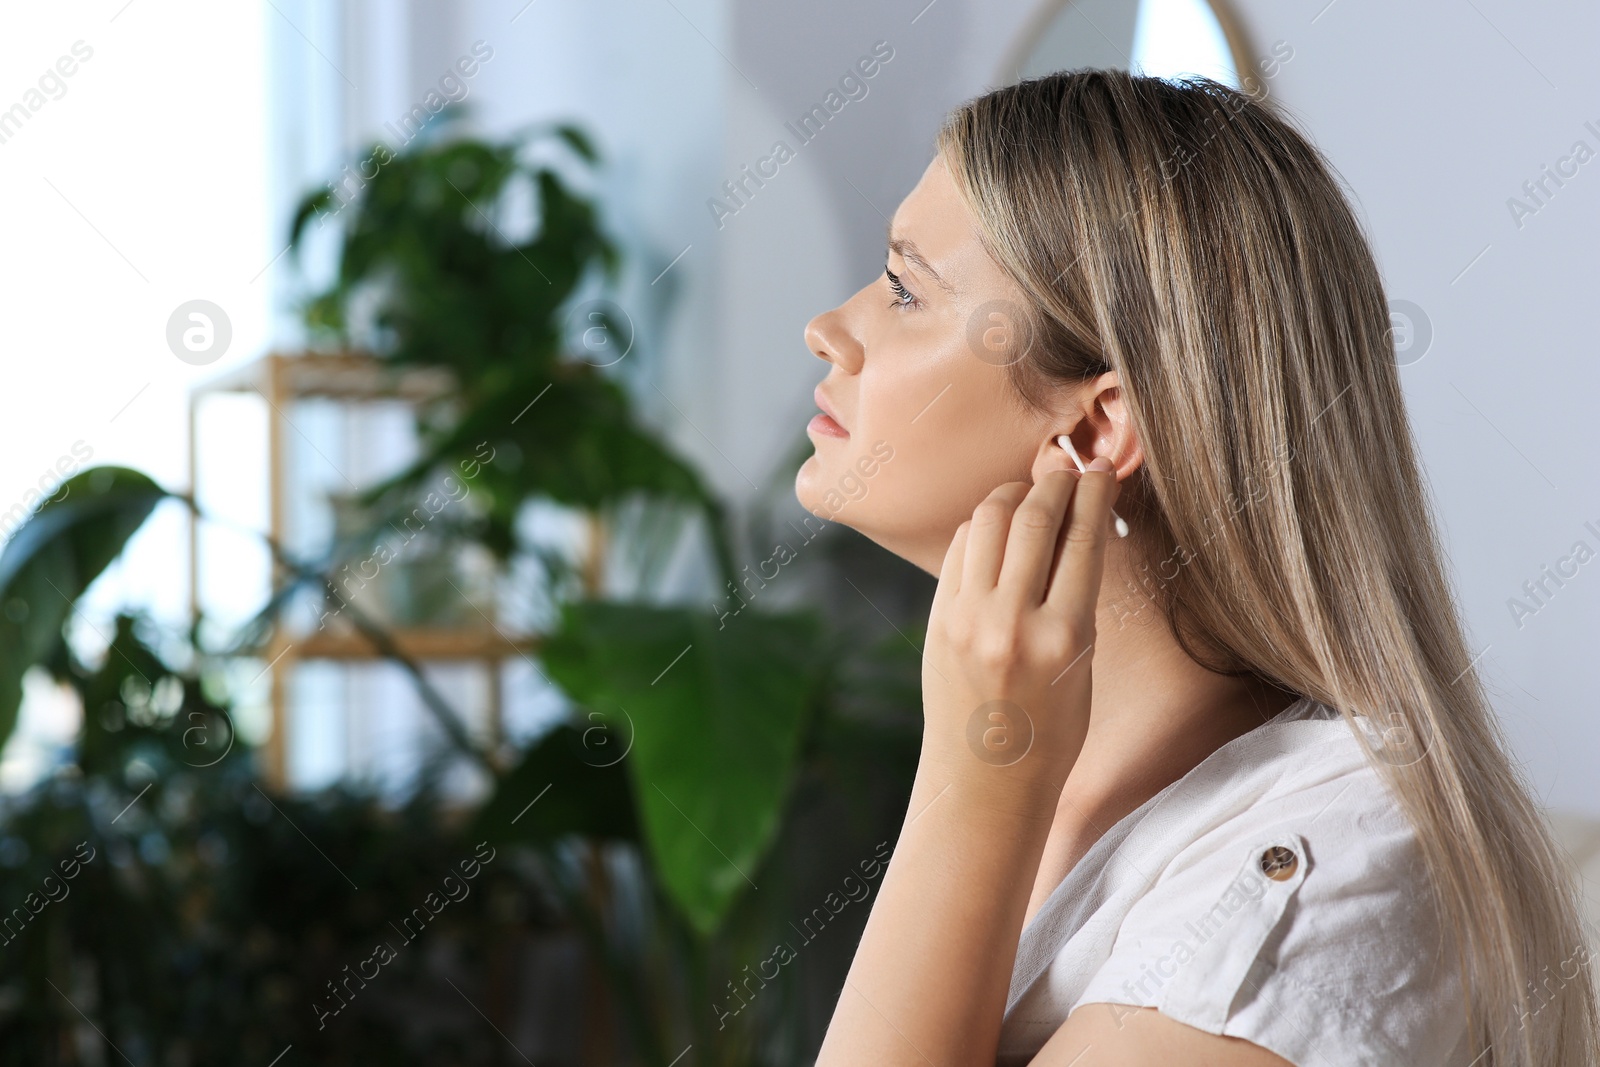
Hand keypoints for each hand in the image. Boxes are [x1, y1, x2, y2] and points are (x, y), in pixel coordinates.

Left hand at [921, 457, 1119, 790]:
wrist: (985, 782)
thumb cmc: (1050, 731)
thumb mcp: (1082, 666)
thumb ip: (1076, 598)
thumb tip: (1076, 526)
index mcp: (1065, 638)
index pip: (1084, 538)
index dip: (1094, 492)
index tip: (1101, 471)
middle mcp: (1012, 623)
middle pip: (1034, 517)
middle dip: (1054, 482)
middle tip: (1067, 471)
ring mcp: (967, 619)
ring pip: (988, 521)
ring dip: (1013, 494)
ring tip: (1031, 492)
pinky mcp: (937, 619)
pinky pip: (959, 550)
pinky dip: (980, 527)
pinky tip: (997, 527)